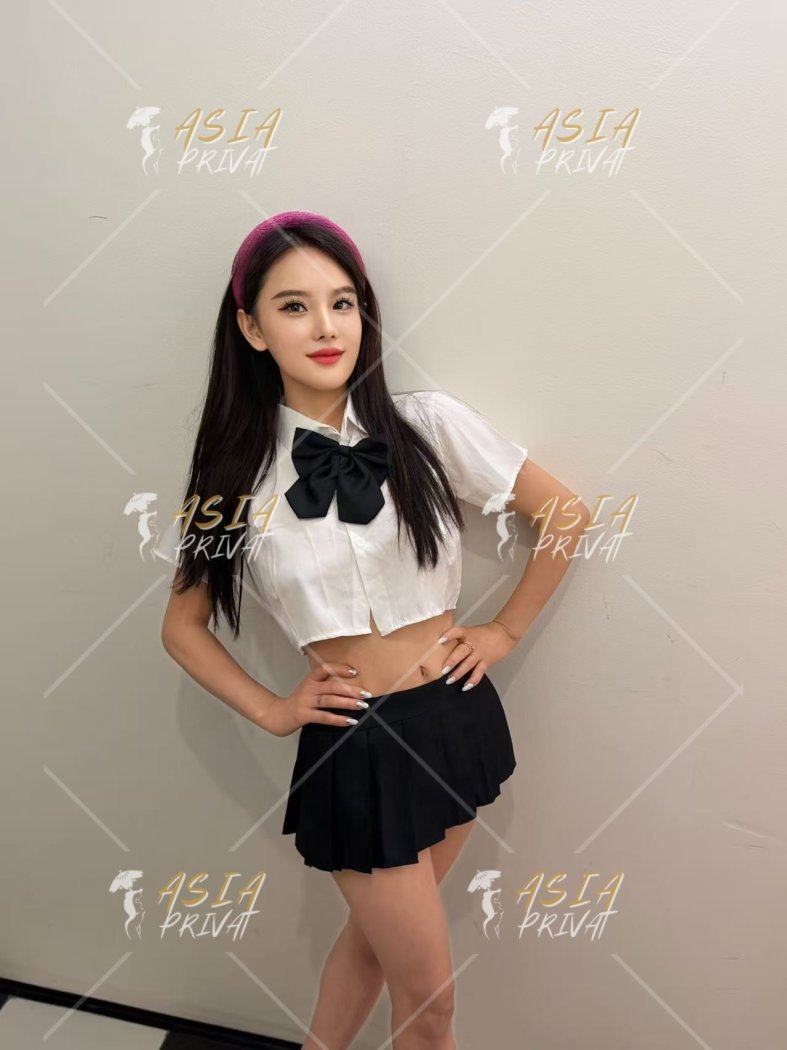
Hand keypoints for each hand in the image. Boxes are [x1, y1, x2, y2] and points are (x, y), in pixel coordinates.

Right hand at [259, 663, 373, 736]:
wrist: (278, 715)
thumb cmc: (299, 702)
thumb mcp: (309, 689)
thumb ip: (324, 685)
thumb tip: (350, 686)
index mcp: (310, 679)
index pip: (325, 668)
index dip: (340, 668)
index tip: (354, 672)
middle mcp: (308, 688)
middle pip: (332, 686)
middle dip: (351, 689)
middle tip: (366, 694)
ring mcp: (306, 701)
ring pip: (330, 700)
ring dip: (348, 703)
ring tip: (362, 706)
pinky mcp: (304, 715)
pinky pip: (324, 717)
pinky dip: (338, 719)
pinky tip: (350, 721)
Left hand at [438, 620, 518, 690]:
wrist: (504, 633)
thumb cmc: (484, 633)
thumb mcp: (470, 631)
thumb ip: (458, 638)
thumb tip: (441, 645)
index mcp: (467, 633)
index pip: (456, 631)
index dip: (448, 635)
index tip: (440, 641)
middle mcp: (472, 643)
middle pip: (461, 651)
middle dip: (452, 661)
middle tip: (443, 670)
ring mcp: (480, 653)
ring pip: (468, 664)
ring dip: (459, 673)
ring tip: (450, 680)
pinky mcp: (486, 661)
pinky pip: (479, 672)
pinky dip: (472, 680)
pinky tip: (465, 687)